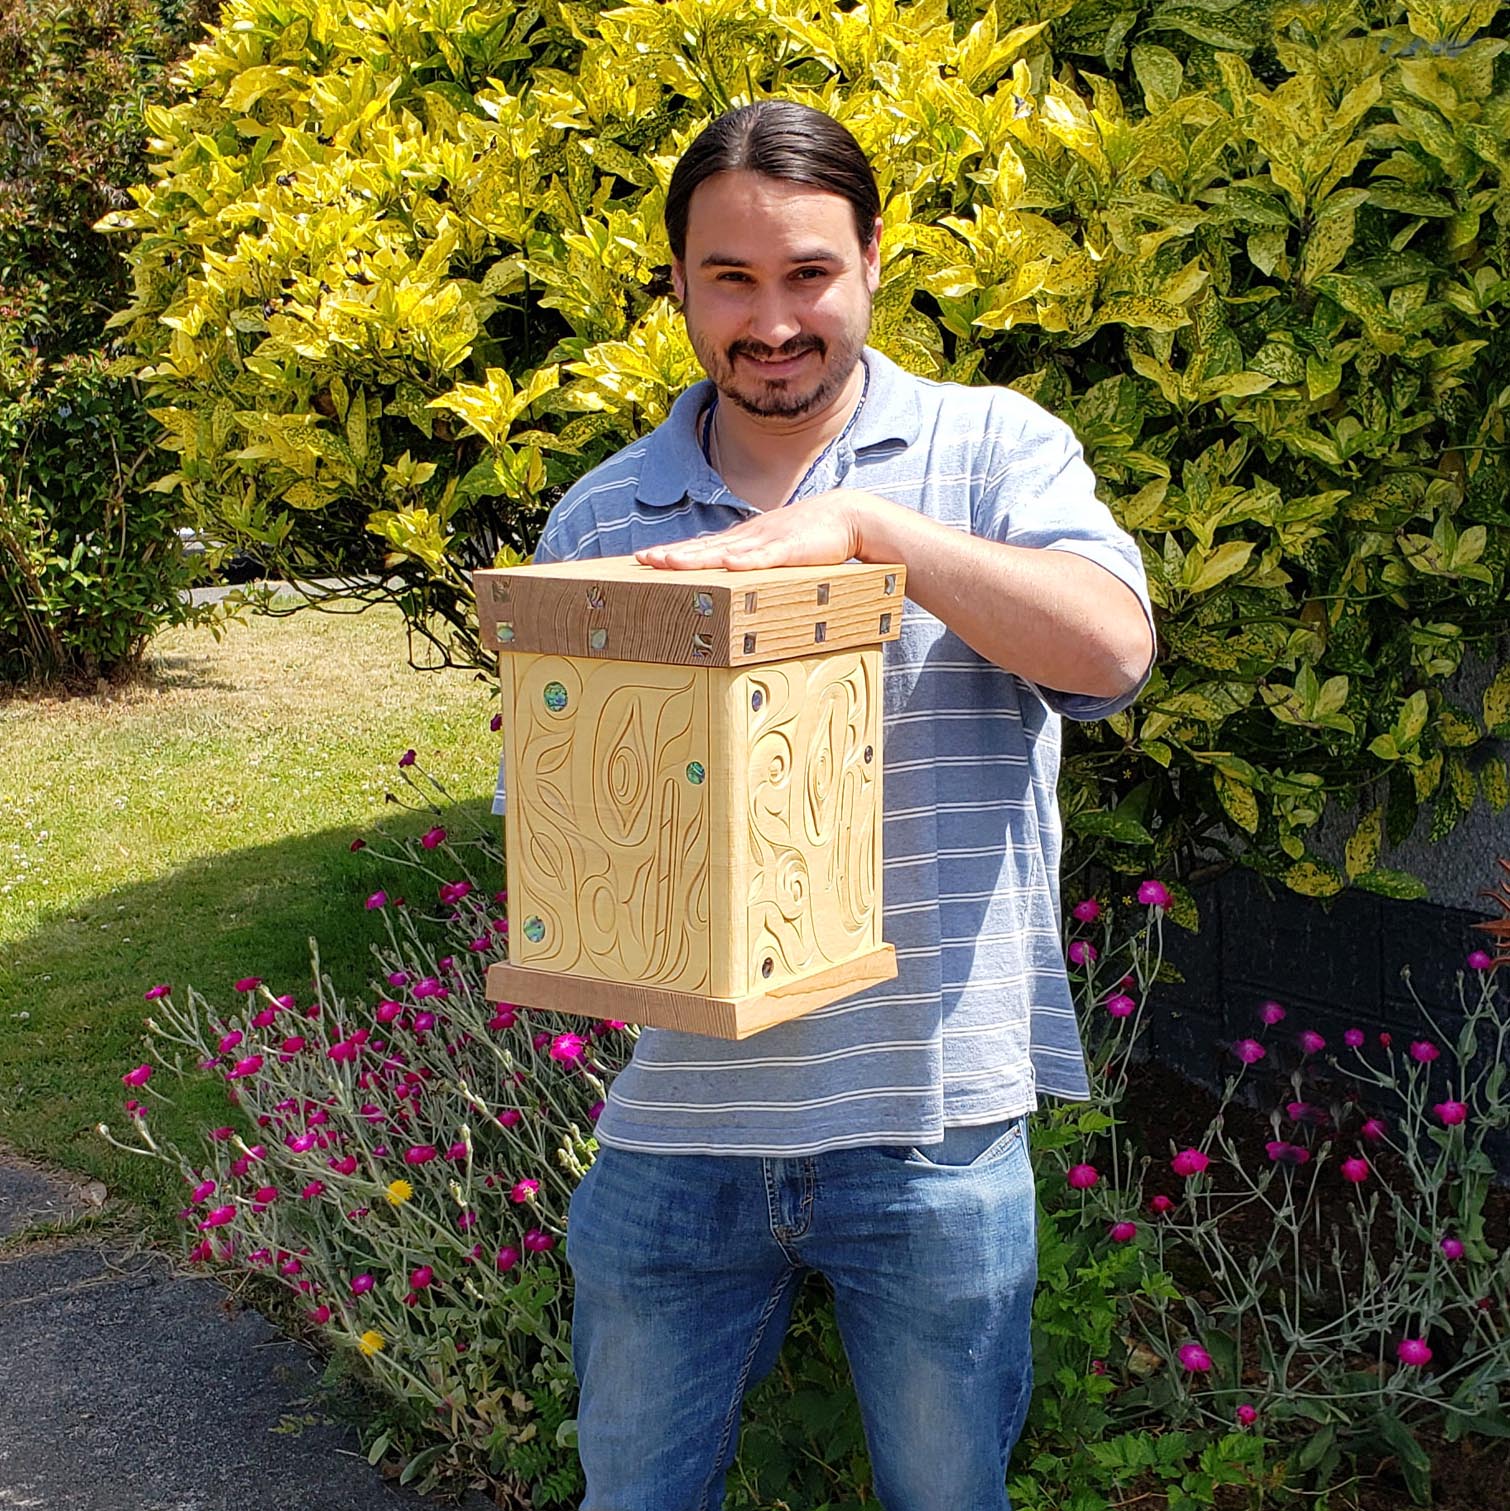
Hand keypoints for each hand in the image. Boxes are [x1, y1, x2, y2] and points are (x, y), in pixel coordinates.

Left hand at [635, 489, 876, 570]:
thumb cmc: (807, 536)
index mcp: (744, 540)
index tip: (645, 557)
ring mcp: (768, 541)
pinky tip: (729, 565)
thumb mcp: (772, 548)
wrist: (844, 515)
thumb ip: (751, 561)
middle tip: (644, 559)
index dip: (674, 552)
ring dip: (697, 557)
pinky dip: (747, 561)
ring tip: (670, 562)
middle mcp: (749, 538)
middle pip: (704, 548)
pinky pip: (766, 557)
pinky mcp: (791, 548)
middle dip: (673, 554)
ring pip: (726, 551)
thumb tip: (727, 574)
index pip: (702, 547)